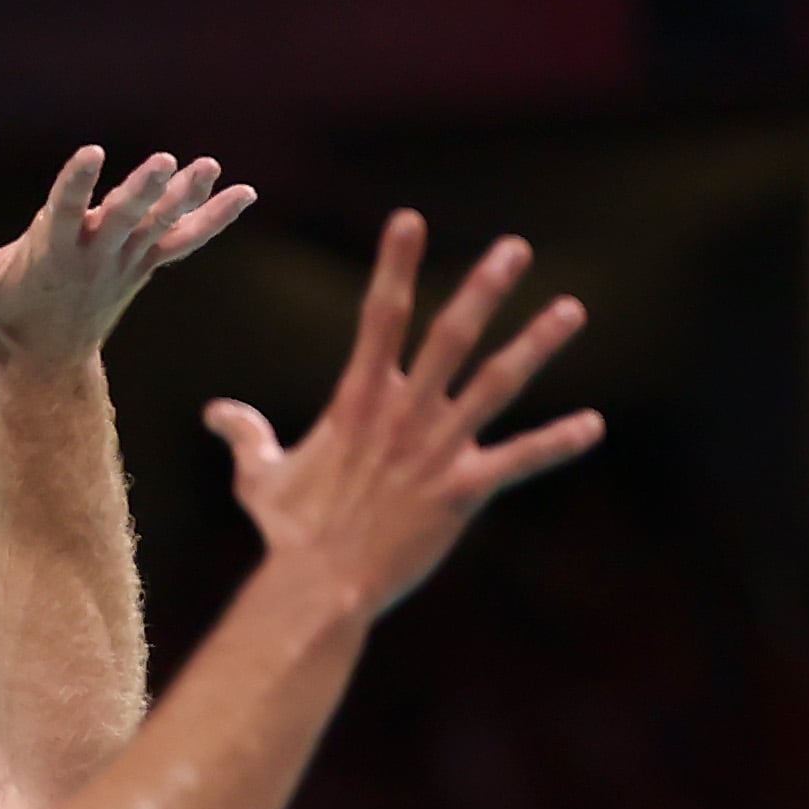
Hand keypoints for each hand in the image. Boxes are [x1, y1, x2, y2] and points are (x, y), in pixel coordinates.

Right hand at [0, 146, 255, 368]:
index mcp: (53, 252)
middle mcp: (94, 255)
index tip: (91, 154)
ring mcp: (123, 261)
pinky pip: (183, 240)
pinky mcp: (142, 265)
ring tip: (210, 168)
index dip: (76, 182)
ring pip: (159, 225)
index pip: (66, 211)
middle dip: (143, 191)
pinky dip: (214, 218)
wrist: (43, 363)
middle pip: (123, 218)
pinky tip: (244, 193)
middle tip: (166, 162)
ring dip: (186, 197)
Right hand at [205, 215, 602, 615]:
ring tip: (572, 310)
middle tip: (515, 248)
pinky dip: (556, 443)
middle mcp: (403, 415)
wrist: (318, 588)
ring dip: (536, 346)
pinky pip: (518, 461)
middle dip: (483, 289)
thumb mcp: (259, 478)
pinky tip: (593, 426)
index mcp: (358, 403)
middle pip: (449, 337)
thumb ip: (246, 436)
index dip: (394, 266)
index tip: (408, 220)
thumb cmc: (288, 534)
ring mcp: (436, 451)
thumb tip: (215, 411)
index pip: (377, 318)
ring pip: (495, 385)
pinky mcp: (462, 492)